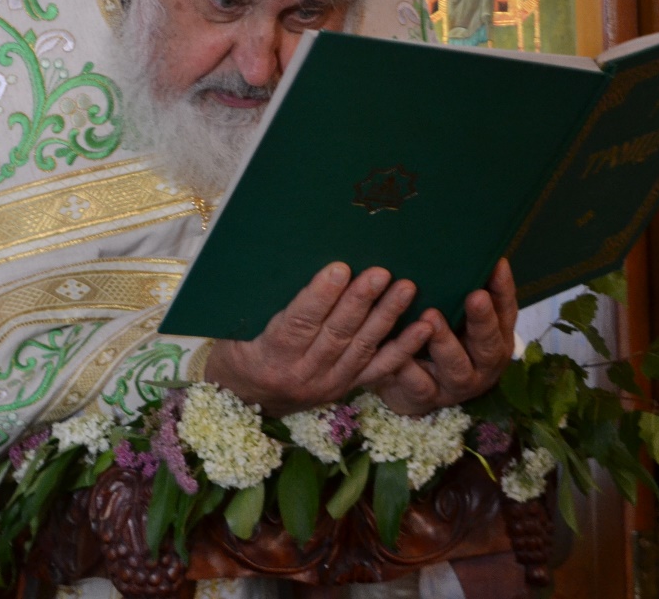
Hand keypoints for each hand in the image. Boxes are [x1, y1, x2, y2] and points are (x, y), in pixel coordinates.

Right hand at [202, 262, 434, 416]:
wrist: (240, 400)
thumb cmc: (235, 350)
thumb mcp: (235, 328)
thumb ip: (261, 303)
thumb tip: (285, 259)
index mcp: (269, 357)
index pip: (298, 323)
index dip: (320, 296)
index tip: (340, 268)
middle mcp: (301, 375)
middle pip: (336, 334)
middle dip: (360, 301)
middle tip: (381, 272)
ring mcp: (327, 385)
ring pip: (361, 348)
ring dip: (386, 317)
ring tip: (406, 288)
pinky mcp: (345, 389)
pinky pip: (378, 369)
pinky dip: (403, 349)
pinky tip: (423, 327)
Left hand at [377, 259, 517, 416]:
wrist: (409, 386)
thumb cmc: (433, 338)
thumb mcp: (450, 313)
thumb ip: (454, 290)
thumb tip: (452, 242)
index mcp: (494, 337)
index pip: (505, 311)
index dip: (502, 289)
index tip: (496, 264)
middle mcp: (482, 363)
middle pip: (488, 343)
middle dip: (482, 320)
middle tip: (475, 296)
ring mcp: (456, 384)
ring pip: (456, 368)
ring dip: (445, 343)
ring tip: (431, 319)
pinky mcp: (426, 398)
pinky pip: (419, 385)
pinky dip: (408, 370)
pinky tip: (398, 355)